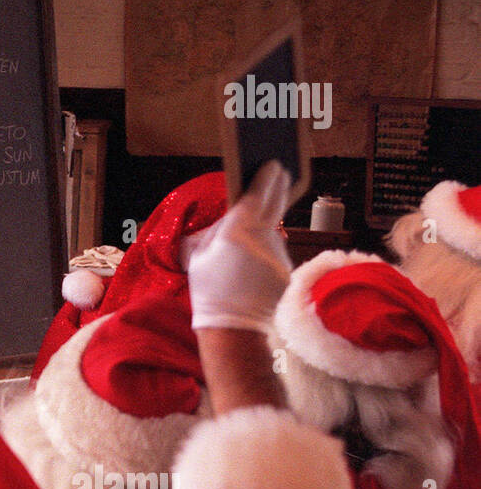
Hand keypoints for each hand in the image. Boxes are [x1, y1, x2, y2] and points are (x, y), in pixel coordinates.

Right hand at [187, 160, 293, 332]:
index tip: (273, 164)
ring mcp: (279, 253)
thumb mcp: (200, 255)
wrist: (232, 324)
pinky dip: (265, 254)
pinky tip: (252, 267)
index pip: (258, 194)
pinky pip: (275, 253)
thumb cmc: (209, 288)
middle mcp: (263, 237)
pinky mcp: (287, 269)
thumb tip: (230, 218)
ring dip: (265, 229)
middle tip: (283, 171)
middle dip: (280, 185)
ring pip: (273, 232)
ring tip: (249, 238)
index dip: (266, 176)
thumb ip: (216, 231)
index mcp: (237, 230)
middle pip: (277, 203)